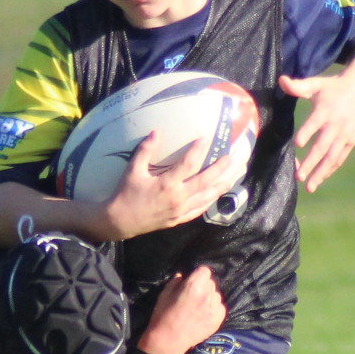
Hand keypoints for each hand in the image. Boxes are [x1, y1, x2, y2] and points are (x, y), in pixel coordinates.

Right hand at [93, 133, 242, 239]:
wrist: (120, 221)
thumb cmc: (125, 194)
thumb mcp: (132, 171)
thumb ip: (145, 150)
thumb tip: (156, 132)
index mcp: (166, 184)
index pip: (187, 165)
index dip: (197, 151)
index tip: (205, 139)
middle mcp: (178, 198)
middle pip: (206, 182)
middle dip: (221, 168)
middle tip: (233, 156)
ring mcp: (181, 210)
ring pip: (207, 197)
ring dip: (222, 185)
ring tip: (234, 174)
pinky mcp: (179, 219)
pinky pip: (200, 209)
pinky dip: (210, 201)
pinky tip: (217, 194)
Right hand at [136, 266, 224, 353]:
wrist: (168, 340)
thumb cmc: (163, 315)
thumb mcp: (165, 293)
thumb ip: (177, 281)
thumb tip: (184, 275)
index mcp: (193, 285)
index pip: (205, 271)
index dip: (198, 275)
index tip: (192, 281)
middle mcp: (207, 294)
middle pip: (211, 283)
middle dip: (203, 286)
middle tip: (194, 295)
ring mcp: (214, 308)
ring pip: (216, 295)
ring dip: (209, 298)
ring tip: (198, 307)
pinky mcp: (218, 319)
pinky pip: (220, 307)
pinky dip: (213, 309)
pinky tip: (203, 315)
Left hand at [281, 69, 354, 191]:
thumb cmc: (331, 88)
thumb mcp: (316, 84)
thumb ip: (298, 86)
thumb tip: (281, 80)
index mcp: (326, 109)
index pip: (315, 123)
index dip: (307, 132)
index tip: (298, 143)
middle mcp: (336, 124)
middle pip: (323, 146)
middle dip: (311, 162)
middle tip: (299, 176)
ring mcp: (345, 134)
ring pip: (333, 157)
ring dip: (321, 173)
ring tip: (309, 187)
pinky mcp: (350, 140)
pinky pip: (340, 158)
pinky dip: (330, 169)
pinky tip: (320, 179)